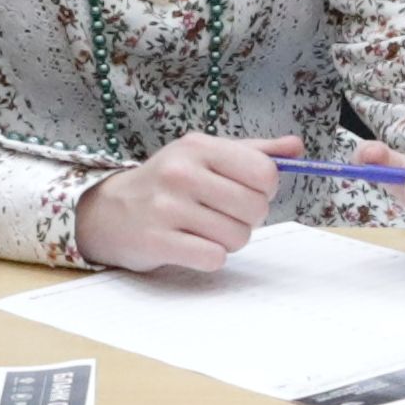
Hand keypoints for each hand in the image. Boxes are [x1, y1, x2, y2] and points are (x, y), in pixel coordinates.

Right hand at [75, 133, 288, 267]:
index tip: (248, 192)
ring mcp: (167, 208)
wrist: (108, 211)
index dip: (265, 189)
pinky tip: (192, 245)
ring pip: (237, 237)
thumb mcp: (204, 156)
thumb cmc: (166, 183)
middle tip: (223, 214)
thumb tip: (296, 147)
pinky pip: (213, 258)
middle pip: (255, 208)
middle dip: (248, 218)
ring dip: (229, 240)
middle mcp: (181, 173)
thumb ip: (252, 152)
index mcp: (198, 147)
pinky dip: (209, 257)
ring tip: (204, 230)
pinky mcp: (157, 241)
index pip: (264, 172)